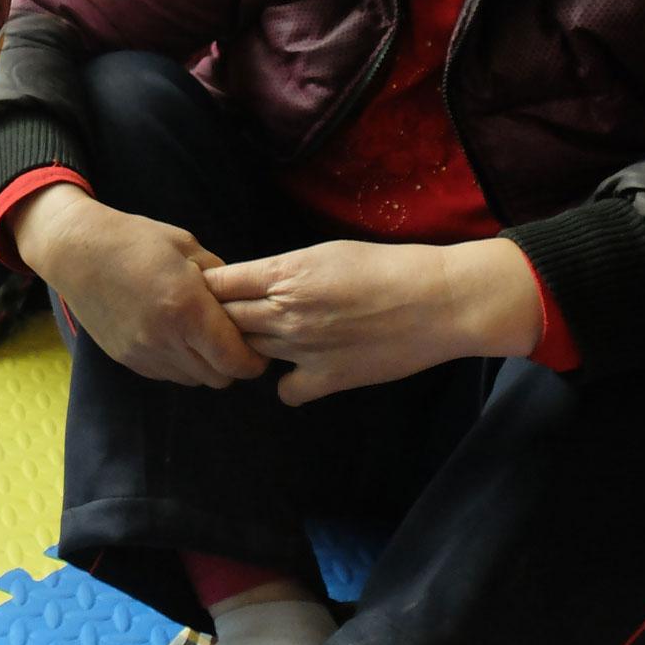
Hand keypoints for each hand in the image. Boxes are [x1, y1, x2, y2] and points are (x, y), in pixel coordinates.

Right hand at [11, 184, 264, 387]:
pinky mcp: (126, 359)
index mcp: (187, 309)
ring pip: (194, 379)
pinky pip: (167, 374)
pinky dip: (178, 362)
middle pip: (219, 378)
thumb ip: (221, 280)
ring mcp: (143, 353)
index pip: (238, 362)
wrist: (75, 250)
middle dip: (231, 362)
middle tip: (228, 336)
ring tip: (197, 333)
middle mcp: (166, 339)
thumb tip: (243, 304)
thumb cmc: (134, 240)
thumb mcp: (187, 247)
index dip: (254, 359)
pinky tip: (172, 334)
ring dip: (204, 364)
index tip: (256, 343)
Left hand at [205, 238, 543, 404]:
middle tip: (230, 318)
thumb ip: (281, 271)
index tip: (208, 291)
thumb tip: (251, 283)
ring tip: (267, 339)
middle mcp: (285, 312)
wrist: (437, 301)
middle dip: (219, 319)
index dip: (208, 289)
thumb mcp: (323, 253)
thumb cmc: (384, 267)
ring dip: (251, 347)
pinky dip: (287, 384)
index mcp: (282, 274)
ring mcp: (303, 348)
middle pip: (224, 320)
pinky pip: (285, 391)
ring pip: (249, 352)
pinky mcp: (328, 378)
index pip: (218, 284)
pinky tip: (299, 371)